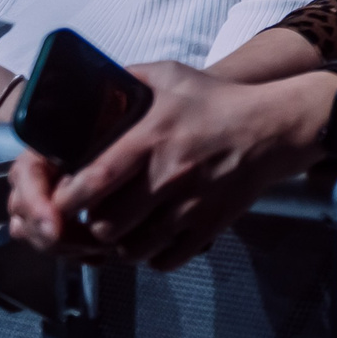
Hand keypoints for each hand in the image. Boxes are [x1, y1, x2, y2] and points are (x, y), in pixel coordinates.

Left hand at [4, 61, 334, 270]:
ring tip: (122, 230)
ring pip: (132, 250)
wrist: (274, 128)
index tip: (62, 200)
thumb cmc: (218, 102)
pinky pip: (166, 260)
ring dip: (121, 245)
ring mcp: (190, 206)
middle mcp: (167, 176)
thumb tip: (87, 84)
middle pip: (106, 226)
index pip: (91, 182)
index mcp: (150, 138)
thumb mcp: (171, 77)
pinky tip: (153, 239)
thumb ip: (127, 80)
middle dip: (92, 226)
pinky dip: (153, 256)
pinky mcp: (209, 227)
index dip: (66, 199)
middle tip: (94, 217)